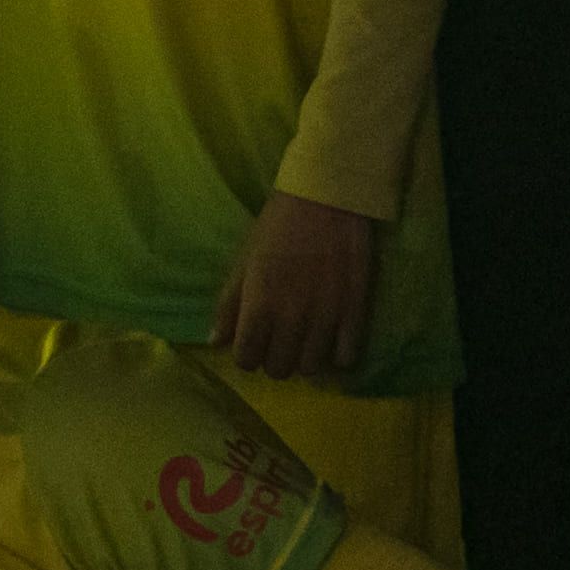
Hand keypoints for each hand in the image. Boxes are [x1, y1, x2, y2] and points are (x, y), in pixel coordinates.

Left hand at [211, 191, 379, 378]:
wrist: (326, 199)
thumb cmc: (277, 226)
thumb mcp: (244, 261)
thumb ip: (229, 304)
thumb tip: (215, 342)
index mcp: (259, 306)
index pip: (247, 359)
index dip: (247, 356)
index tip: (253, 344)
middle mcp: (291, 318)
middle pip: (278, 369)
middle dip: (274, 359)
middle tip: (278, 341)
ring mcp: (325, 318)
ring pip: (310, 368)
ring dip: (304, 359)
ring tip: (304, 341)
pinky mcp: (354, 312)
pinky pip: (345, 357)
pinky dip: (337, 356)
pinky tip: (332, 340)